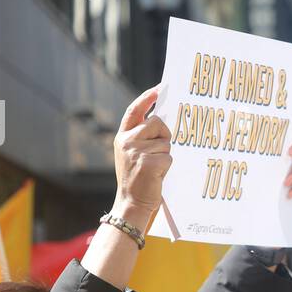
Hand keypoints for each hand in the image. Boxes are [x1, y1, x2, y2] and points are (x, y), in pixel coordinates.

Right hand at [113, 86, 171, 216]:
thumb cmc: (138, 178)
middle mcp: (127, 141)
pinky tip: (157, 175)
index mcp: (123, 136)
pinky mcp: (148, 163)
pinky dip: (167, 167)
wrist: (131, 203)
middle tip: (158, 153)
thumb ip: (142, 136)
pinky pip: (169, 157)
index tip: (160, 88)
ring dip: (165, 155)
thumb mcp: (133, 153)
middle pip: (158, 123)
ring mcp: (136, 152)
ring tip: (154, 168)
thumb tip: (164, 119)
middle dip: (164, 135)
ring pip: (166, 142)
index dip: (147, 97)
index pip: (135, 110)